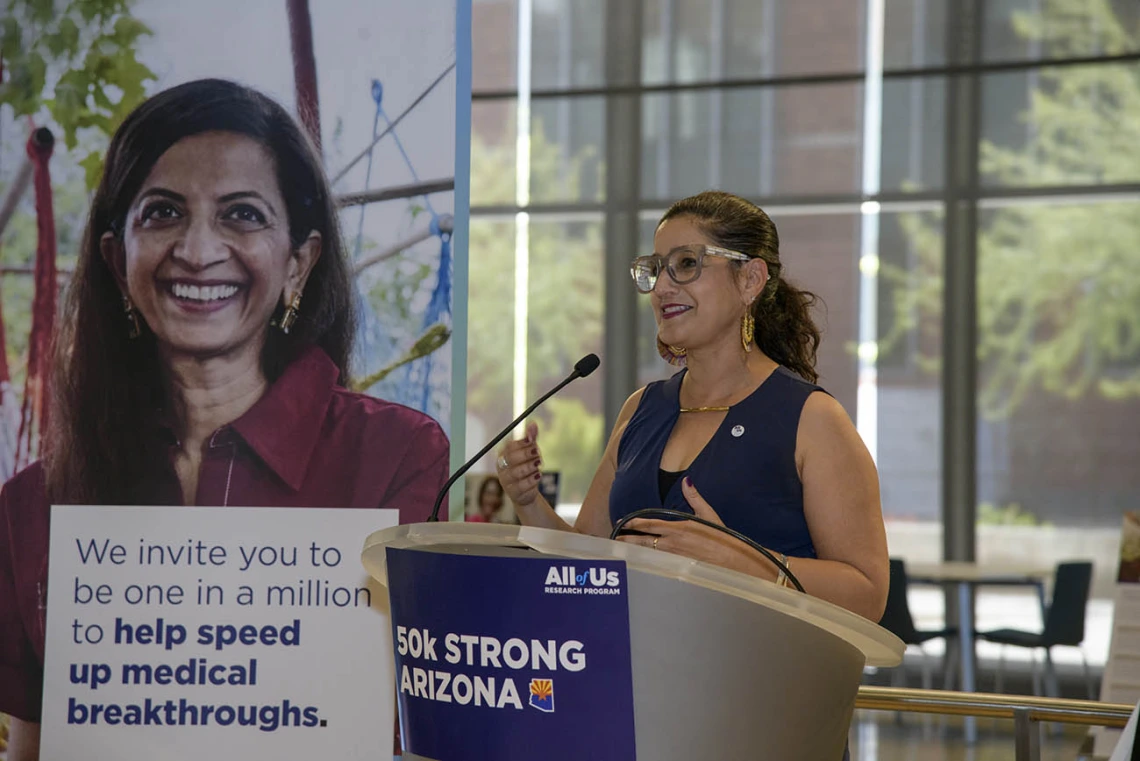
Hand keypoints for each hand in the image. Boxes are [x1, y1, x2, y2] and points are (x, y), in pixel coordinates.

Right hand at [495, 422, 543, 506]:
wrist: (526, 492)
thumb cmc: (526, 467)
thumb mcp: (529, 452)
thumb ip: (531, 439)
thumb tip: (533, 424)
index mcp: (503, 455)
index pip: (509, 446)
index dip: (522, 443)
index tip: (533, 441)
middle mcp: (501, 467)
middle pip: (511, 458)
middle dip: (527, 454)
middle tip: (538, 452)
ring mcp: (505, 481)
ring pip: (518, 472)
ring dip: (531, 466)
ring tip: (539, 464)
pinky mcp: (513, 493)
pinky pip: (523, 485)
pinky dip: (533, 479)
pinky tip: (538, 476)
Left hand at [616, 478, 746, 565]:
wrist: (735, 561)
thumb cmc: (724, 538)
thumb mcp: (709, 514)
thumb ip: (694, 497)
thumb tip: (686, 481)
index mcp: (679, 528)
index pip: (650, 524)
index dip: (634, 523)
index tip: (623, 521)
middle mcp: (674, 543)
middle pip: (644, 541)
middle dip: (627, 539)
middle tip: (614, 538)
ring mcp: (675, 558)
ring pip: (649, 554)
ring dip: (635, 551)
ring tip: (622, 550)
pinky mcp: (679, 568)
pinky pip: (658, 564)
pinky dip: (647, 562)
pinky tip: (640, 562)